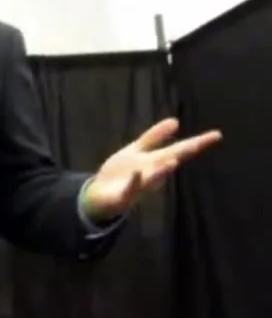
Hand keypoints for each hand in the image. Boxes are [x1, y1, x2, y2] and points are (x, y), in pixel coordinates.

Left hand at [83, 117, 221, 221]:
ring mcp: (139, 186)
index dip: (197, 142)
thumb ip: (155, 137)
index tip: (217, 134)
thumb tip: (175, 120)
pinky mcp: (123, 196)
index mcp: (156, 161)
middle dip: (186, 152)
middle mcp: (152, 173)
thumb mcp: (137, 150)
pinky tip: (137, 173)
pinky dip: (134, 182)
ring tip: (173, 161)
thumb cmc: (122, 172)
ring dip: (162, 171)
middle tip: (203, 143)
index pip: (180, 149)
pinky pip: (130, 189)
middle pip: (171, 160)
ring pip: (152, 178)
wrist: (99, 196)